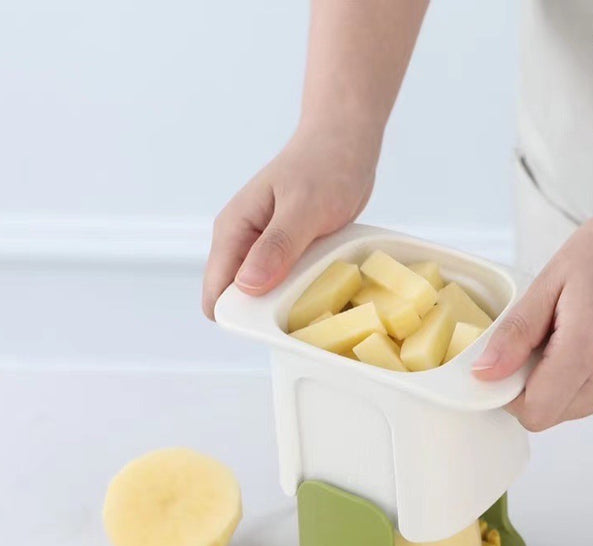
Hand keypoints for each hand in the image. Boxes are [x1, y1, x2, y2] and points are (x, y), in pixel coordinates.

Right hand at [202, 126, 377, 317]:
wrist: (346, 142)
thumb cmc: (325, 166)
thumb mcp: (303, 208)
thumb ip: (276, 247)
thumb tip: (246, 286)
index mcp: (233, 231)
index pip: (216, 293)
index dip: (239, 317)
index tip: (272, 326)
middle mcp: (243, 243)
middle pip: (239, 300)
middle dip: (265, 314)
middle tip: (303, 313)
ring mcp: (265, 249)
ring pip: (264, 295)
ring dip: (287, 305)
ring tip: (318, 301)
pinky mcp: (287, 253)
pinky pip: (287, 285)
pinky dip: (303, 292)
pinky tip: (324, 290)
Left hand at [472, 204, 592, 429]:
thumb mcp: (548, 282)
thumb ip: (514, 335)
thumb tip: (484, 374)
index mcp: (588, 346)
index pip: (536, 411)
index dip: (512, 395)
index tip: (510, 364)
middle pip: (554, 414)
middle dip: (537, 387)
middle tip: (544, 341)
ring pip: (576, 409)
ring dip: (562, 384)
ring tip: (575, 336)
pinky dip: (588, 378)